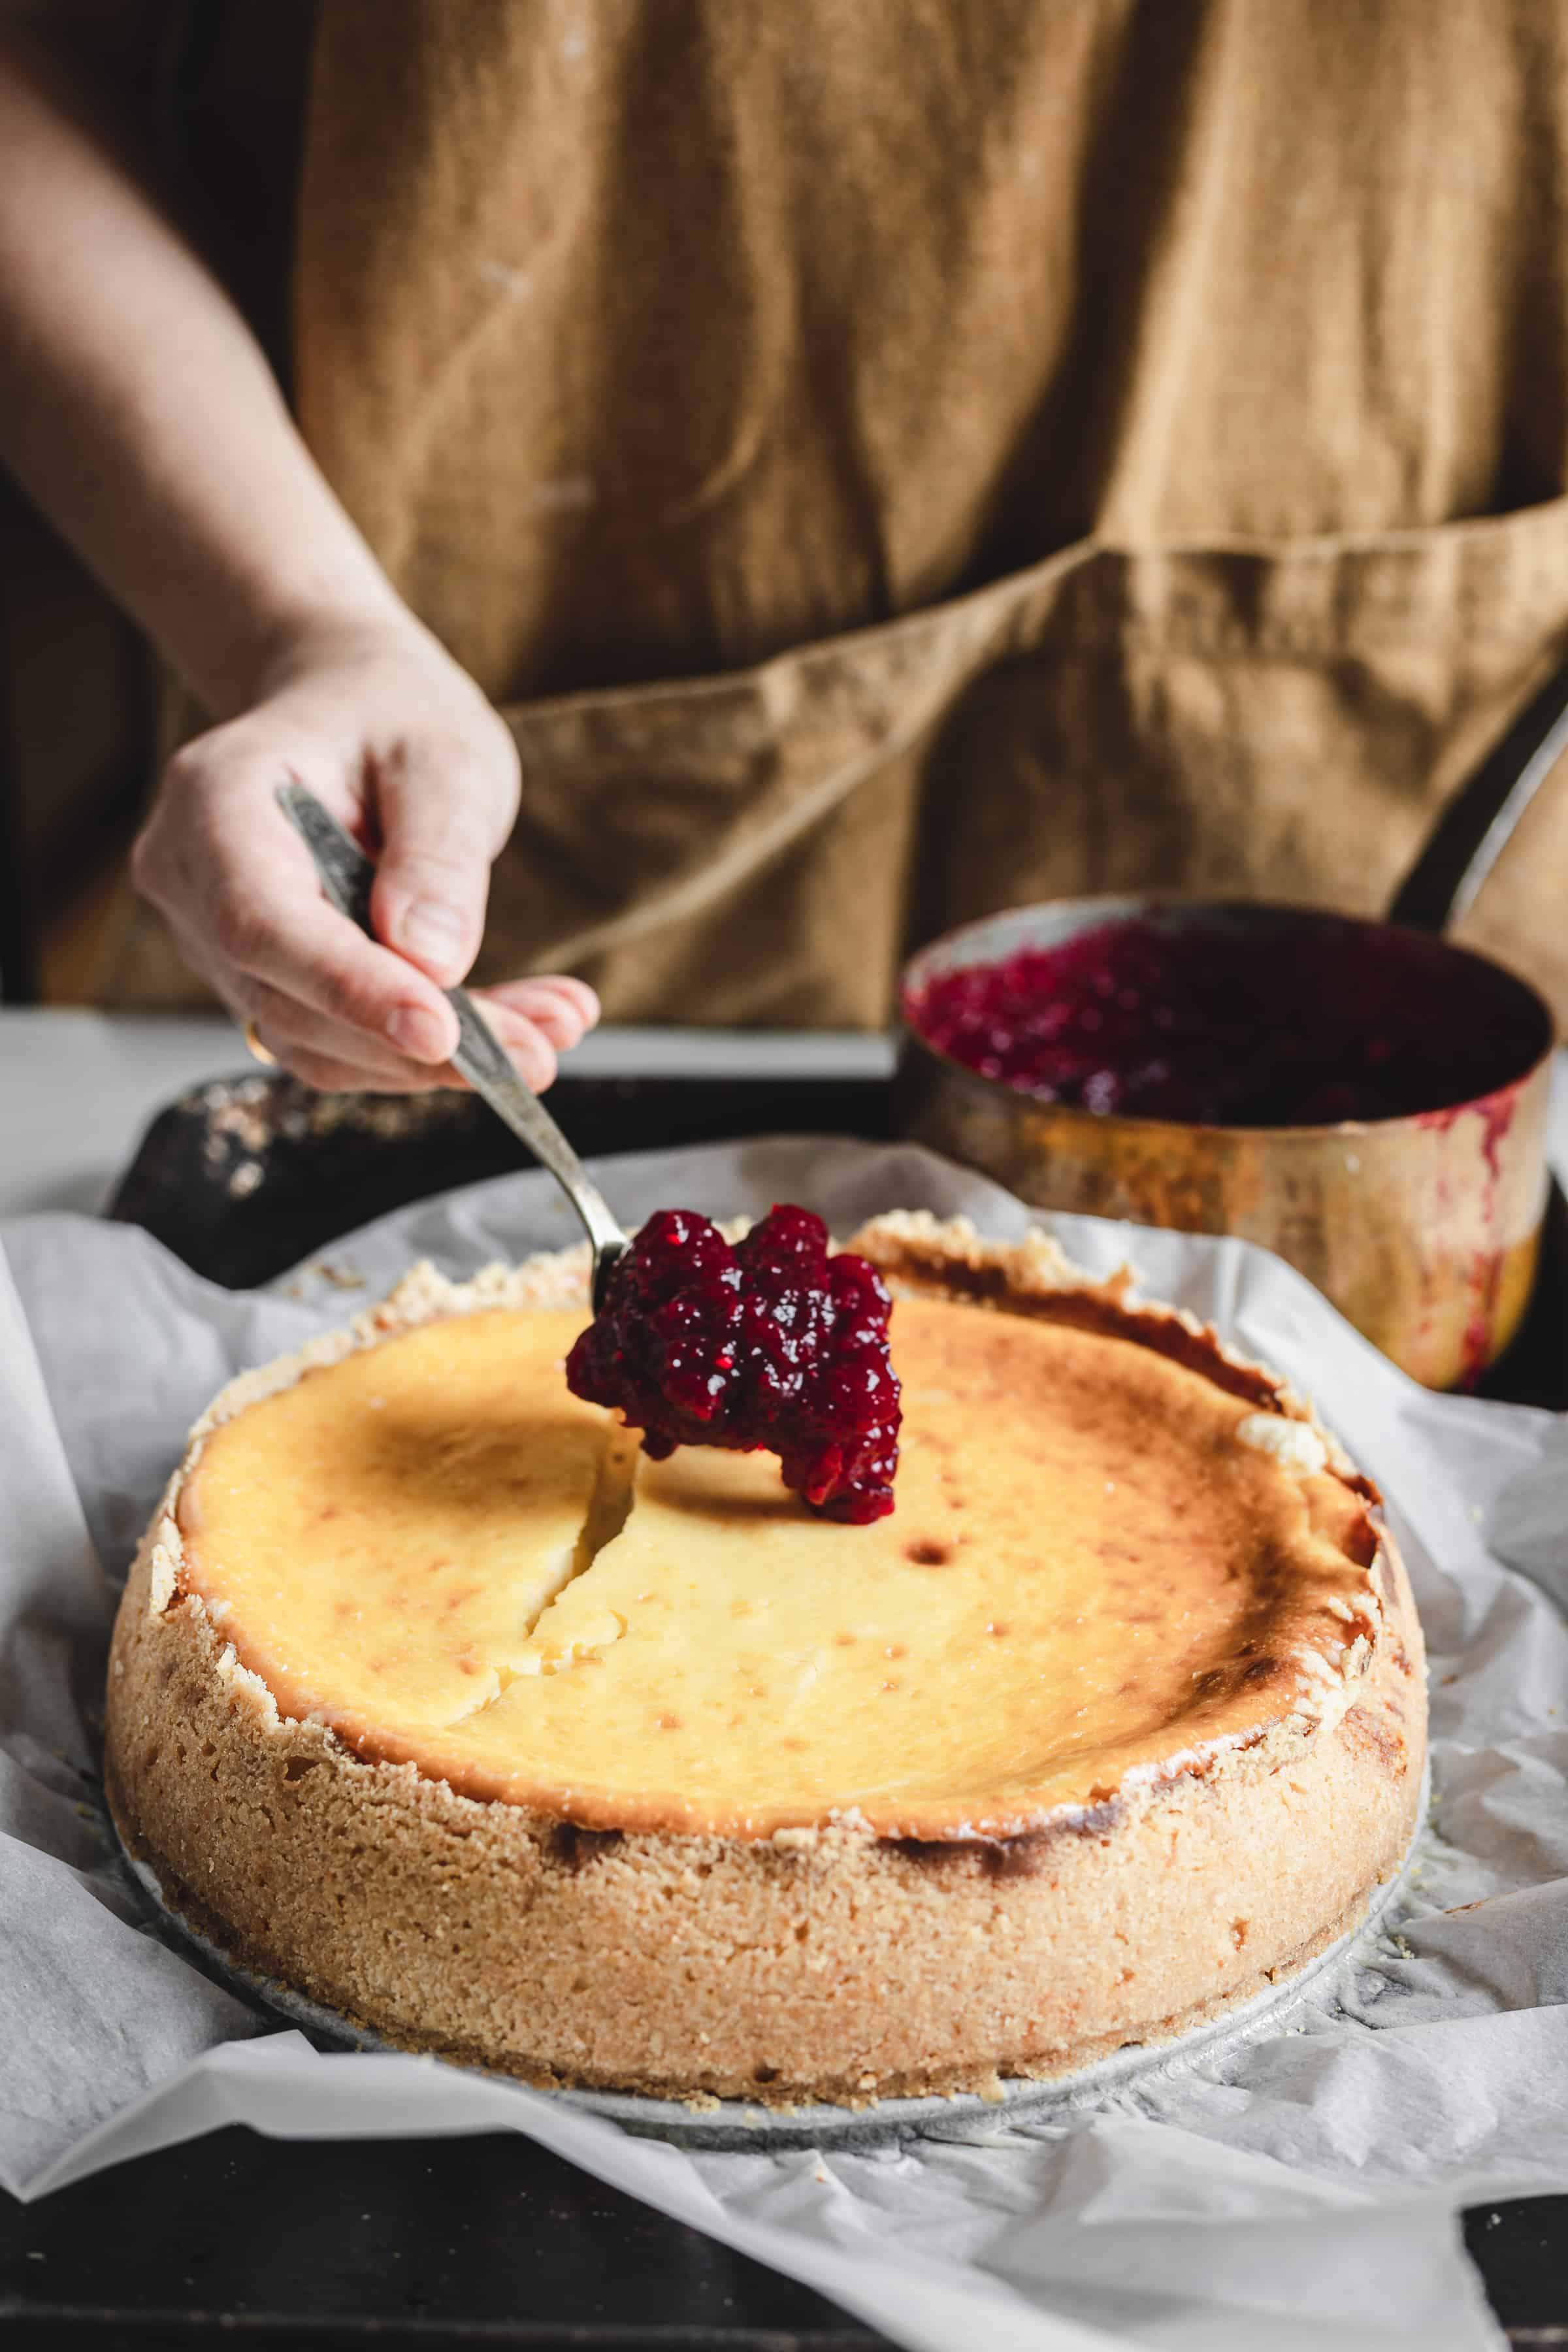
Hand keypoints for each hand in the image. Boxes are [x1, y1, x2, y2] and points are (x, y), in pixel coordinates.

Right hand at [131, 616, 598, 1091]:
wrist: (353, 709)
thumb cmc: (392, 714)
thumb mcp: (442, 756)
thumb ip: (438, 852)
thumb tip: (432, 963)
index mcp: (215, 800)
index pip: (261, 921)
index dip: (347, 987)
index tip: (442, 1032)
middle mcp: (193, 880)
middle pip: (290, 1000)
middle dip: (420, 1043)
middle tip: (542, 1048)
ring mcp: (217, 942)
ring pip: (319, 1042)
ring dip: (439, 1061)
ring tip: (552, 1031)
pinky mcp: (265, 984)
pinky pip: (339, 1044)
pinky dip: (428, 1053)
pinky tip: (517, 1031)